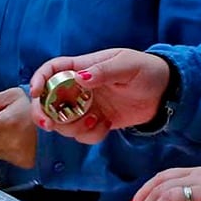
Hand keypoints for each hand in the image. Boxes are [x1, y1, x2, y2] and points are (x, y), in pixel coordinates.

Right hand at [28, 48, 168, 144]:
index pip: (52, 69)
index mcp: (83, 67)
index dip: (39, 79)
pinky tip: (105, 126)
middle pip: (49, 100)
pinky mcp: (98, 122)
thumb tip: (80, 77)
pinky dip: (91, 135)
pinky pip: (83, 134)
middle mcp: (80, 87)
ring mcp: (88, 106)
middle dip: (44, 113)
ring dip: (73, 127)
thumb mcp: (126, 65)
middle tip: (49, 124)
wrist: (165, 92)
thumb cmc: (146, 70)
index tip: (35, 92)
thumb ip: (104, 71)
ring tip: (94, 122)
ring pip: (64, 121)